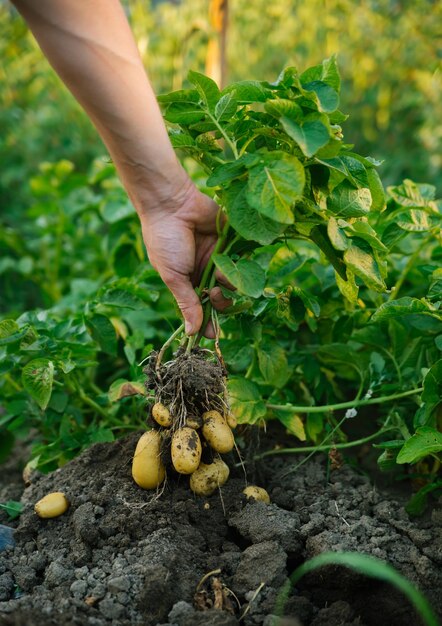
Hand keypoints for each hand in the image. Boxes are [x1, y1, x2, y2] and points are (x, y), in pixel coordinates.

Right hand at [139, 178, 231, 335]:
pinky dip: (238, 265)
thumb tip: (190, 334)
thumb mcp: (174, 277)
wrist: (172, 205)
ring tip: (218, 273)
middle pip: (222, 299)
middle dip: (221, 302)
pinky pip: (241, 260)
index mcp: (188, 282)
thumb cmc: (166, 241)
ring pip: (233, 282)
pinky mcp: (231, 243)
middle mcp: (204, 272)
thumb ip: (186, 304)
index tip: (212, 334)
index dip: (208, 322)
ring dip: (228, 282)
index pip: (202, 308)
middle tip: (214, 294)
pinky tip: (227, 262)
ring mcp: (218, 258)